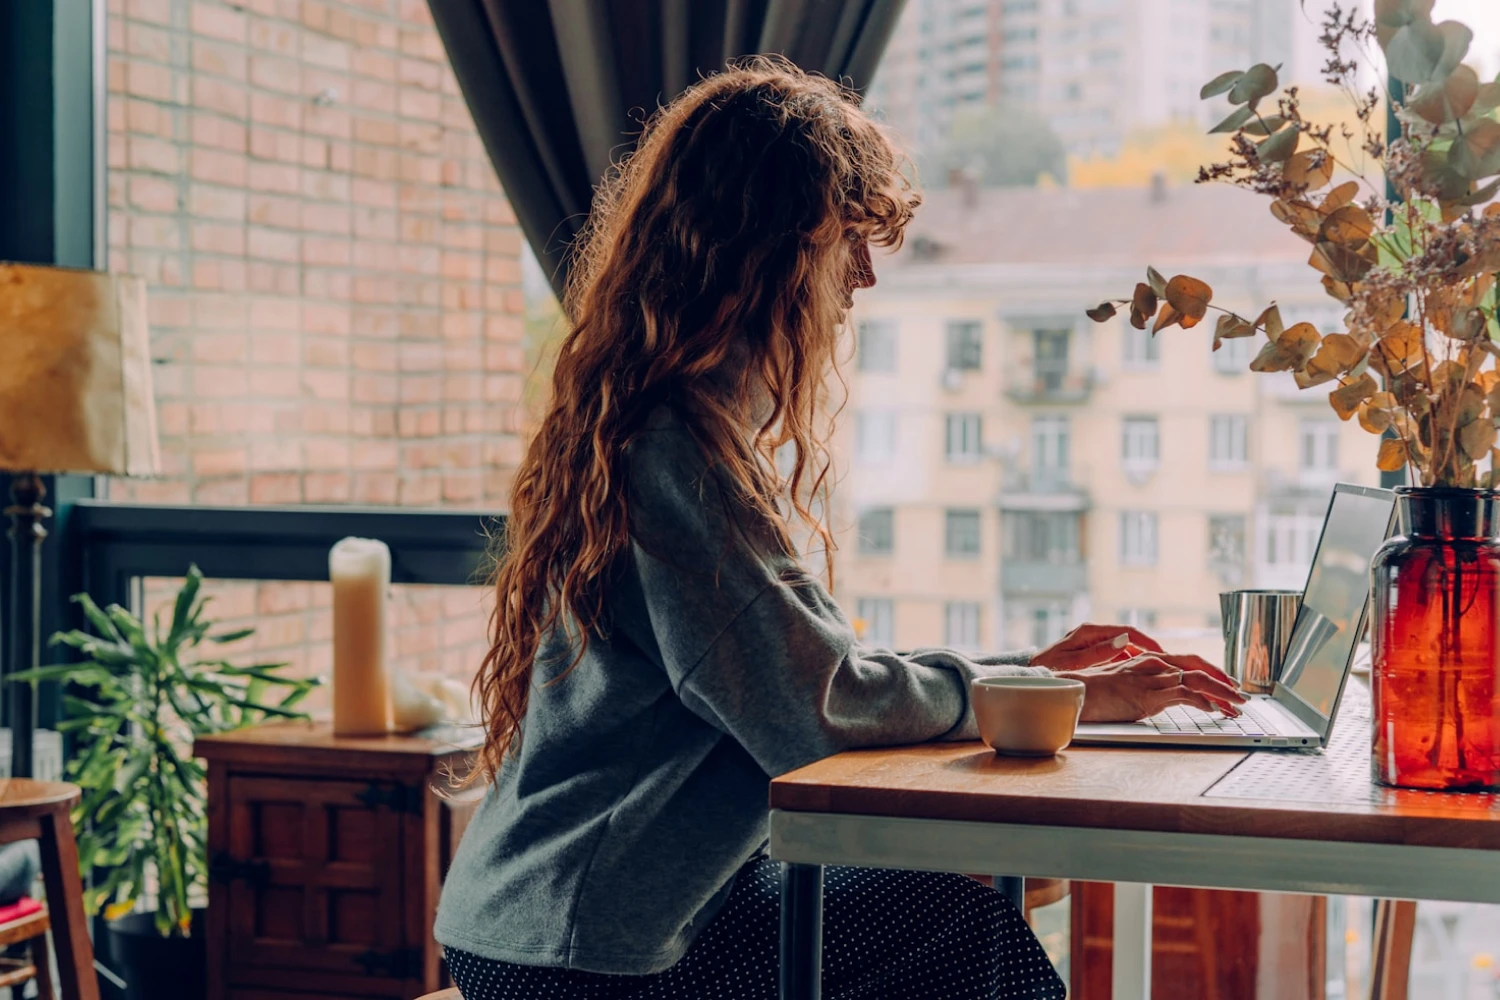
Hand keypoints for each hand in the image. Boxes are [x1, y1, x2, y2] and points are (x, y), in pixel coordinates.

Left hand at [1032, 623, 1164, 672]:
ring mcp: (1095, 642)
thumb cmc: (1050, 668)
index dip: (1148, 642)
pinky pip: (1119, 655)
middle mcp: (1095, 633)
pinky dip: (1131, 663)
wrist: (1034, 672)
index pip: (1128, 631)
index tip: (1163, 654)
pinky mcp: (1095, 652)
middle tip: (1169, 664)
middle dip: (1150, 650)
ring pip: (1127, 647)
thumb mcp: (1074, 662)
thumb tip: (1124, 640)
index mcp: (1090, 631)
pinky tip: (1142, 675)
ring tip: (1161, 670)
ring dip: (1143, 657)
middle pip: (1131, 638)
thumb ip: (1098, 653)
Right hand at [1054, 654, 1247, 722]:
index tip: (1225, 685)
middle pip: (1198, 667)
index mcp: (1147, 659)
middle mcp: (1153, 663)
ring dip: (1221, 694)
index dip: (1210, 672)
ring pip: (1197, 680)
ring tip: (1236, 706)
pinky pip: (1185, 695)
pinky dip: (1204, 702)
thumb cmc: (1093, 690)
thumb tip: (1159, 696)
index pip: (1187, 662)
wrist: (1074, 692)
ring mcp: (1152, 678)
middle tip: (1240, 696)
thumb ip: (1143, 684)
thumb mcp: (1123, 683)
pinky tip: (1214, 710)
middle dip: (1223, 682)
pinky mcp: (1149, 694)